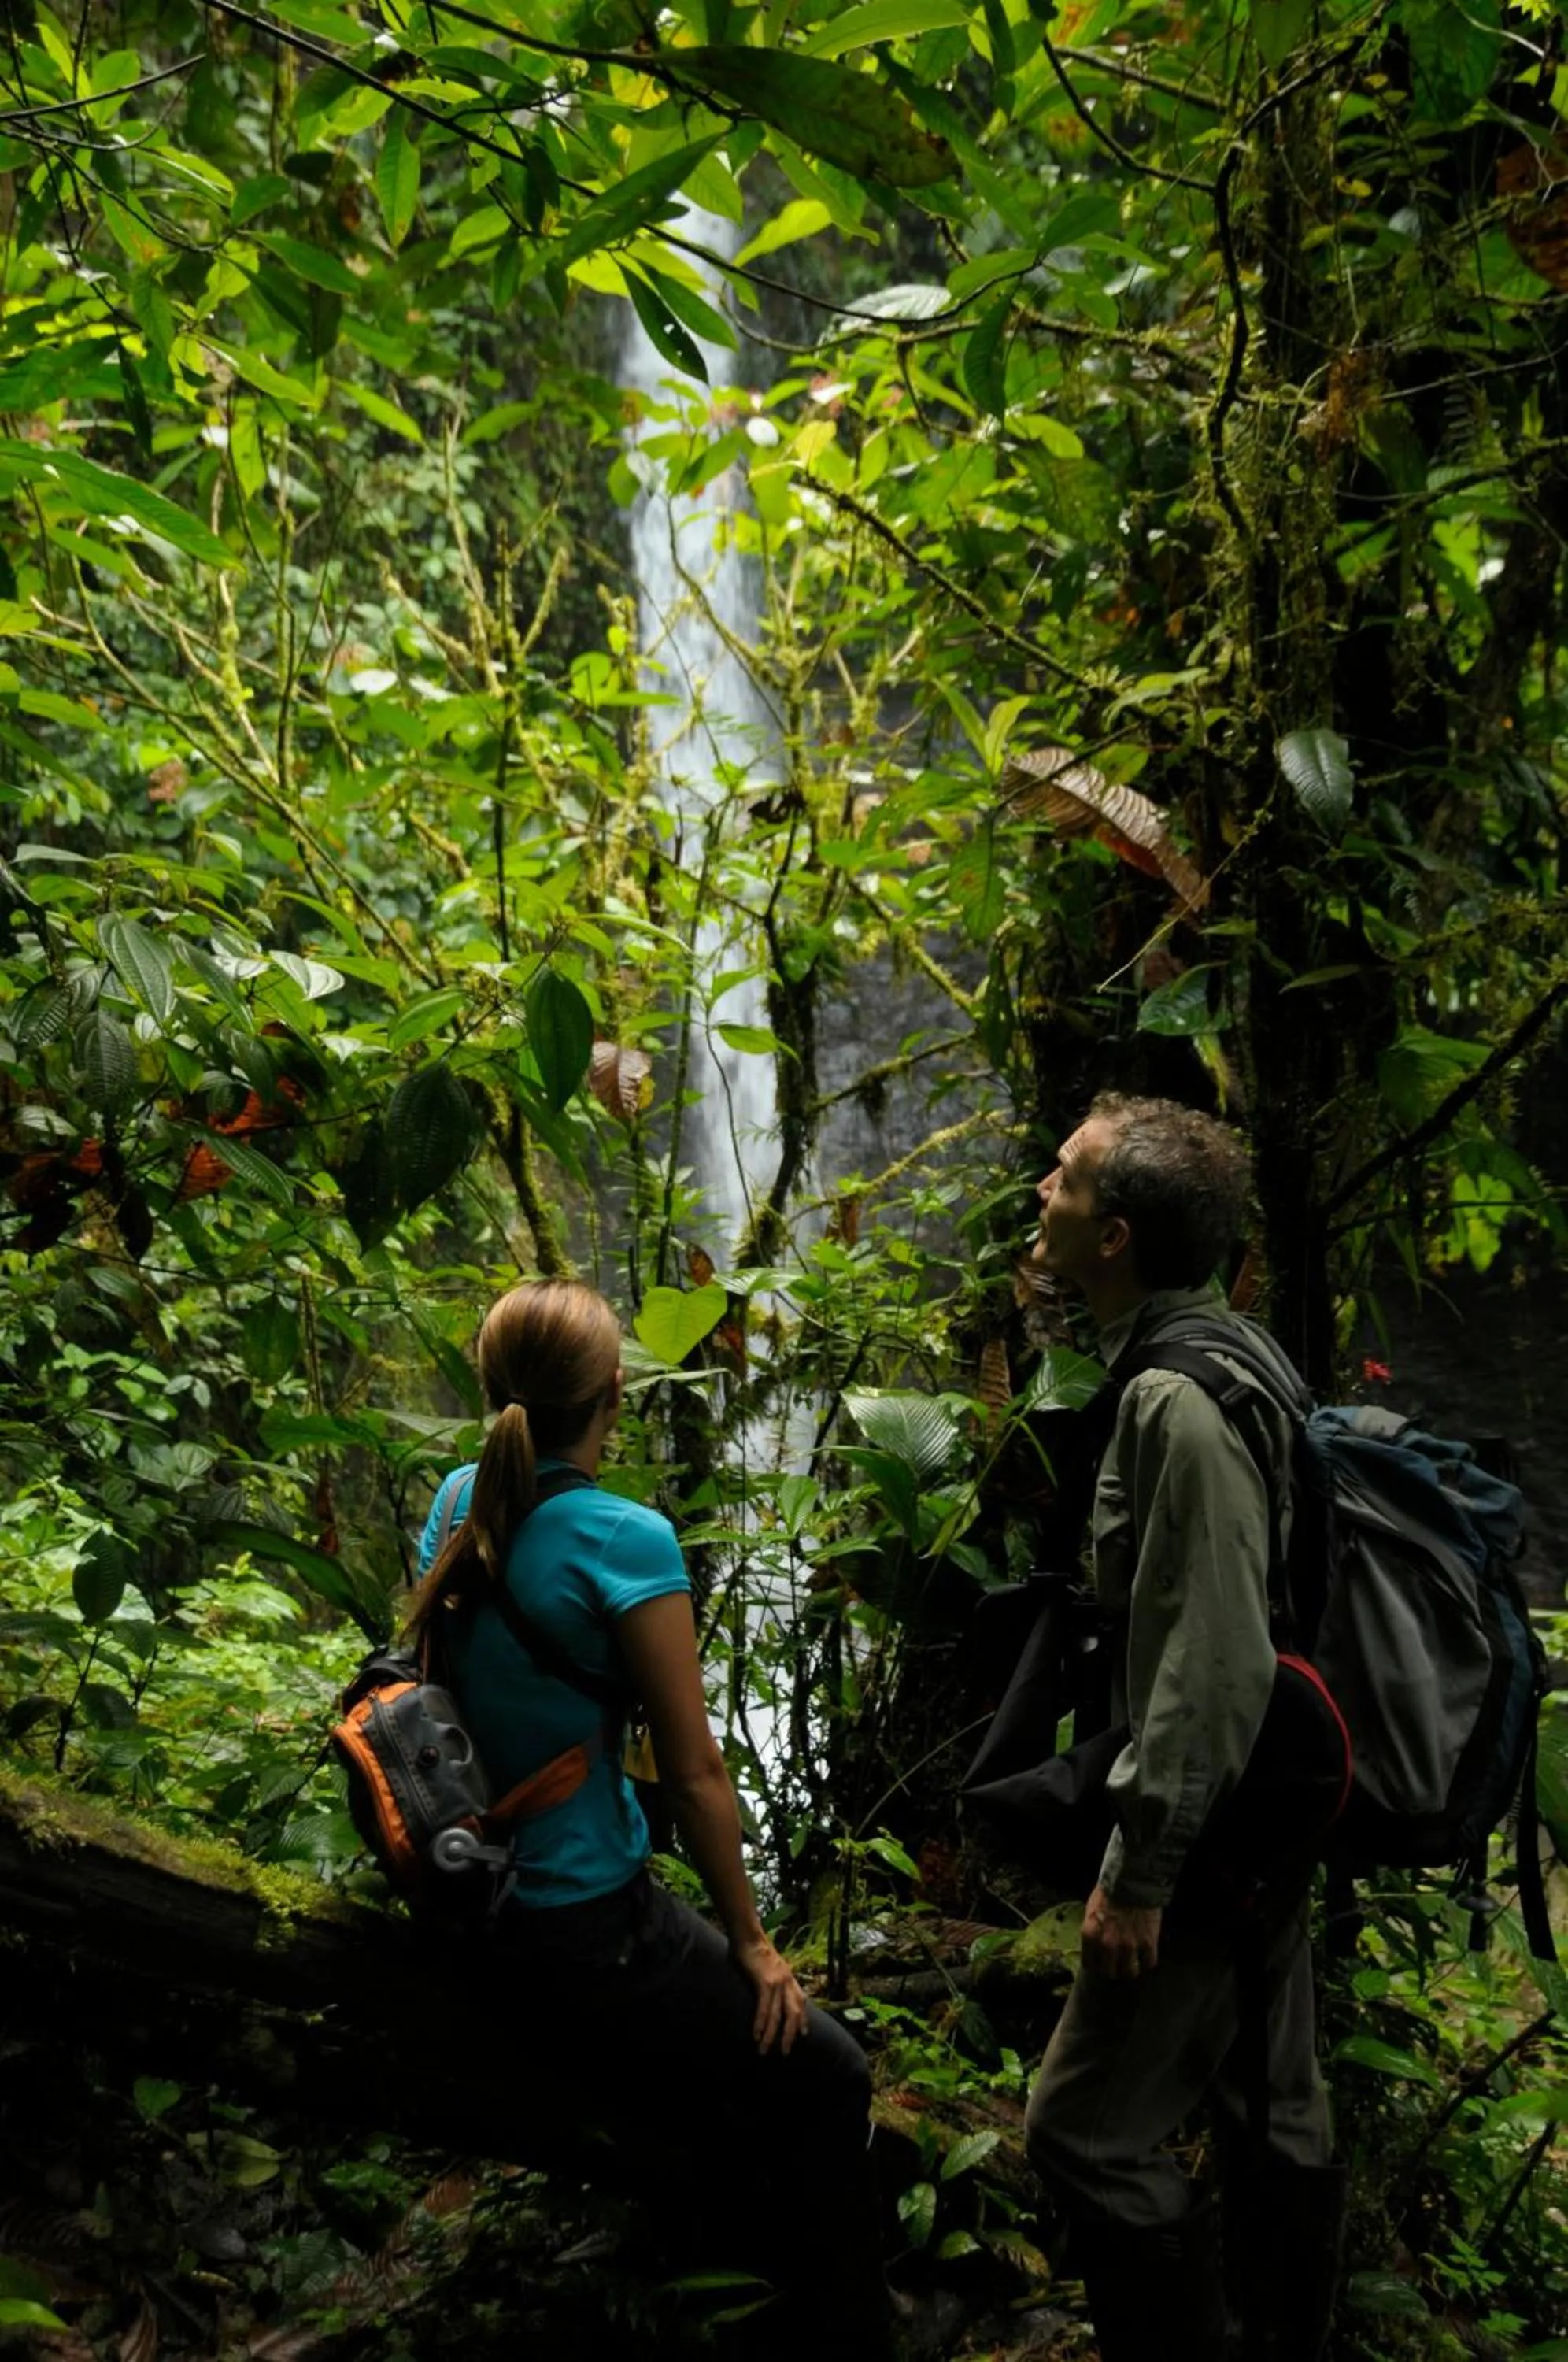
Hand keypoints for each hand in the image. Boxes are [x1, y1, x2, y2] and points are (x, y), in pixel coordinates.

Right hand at [731, 1931, 808, 2054]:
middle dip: (790, 2034)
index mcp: (789, 1977)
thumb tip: (770, 1989)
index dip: (803, 2019)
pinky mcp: (765, 1982)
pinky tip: (757, 2035)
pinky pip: (764, 2008)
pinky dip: (761, 2024)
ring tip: (765, 2050)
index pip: (801, 2001)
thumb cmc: (755, 1949)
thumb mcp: (770, 1965)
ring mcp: (778, 1982)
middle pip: (793, 2013)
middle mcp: (787, 1981)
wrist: (749, 1935)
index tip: (804, 2034)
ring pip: (777, 2015)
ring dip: (771, 2035)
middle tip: (785, 2051)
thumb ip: (773, 1978)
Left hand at [1081, 1883, 1161, 1979]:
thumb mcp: (1091, 1910)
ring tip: (1132, 1964)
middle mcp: (1107, 1945)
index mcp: (1090, 1935)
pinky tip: (1146, 1957)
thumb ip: (1092, 1931)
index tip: (1100, 1964)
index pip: (1089, 1964)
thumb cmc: (1109, 1891)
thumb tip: (1094, 1946)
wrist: (1133, 1880)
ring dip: (1130, 1970)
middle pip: (1109, 1972)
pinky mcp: (1148, 1943)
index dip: (1095, 1966)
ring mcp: (1129, 1946)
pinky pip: (1149, 1963)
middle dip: (1112, 1971)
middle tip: (1117, 1966)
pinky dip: (1147, 1962)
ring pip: (1130, 1972)